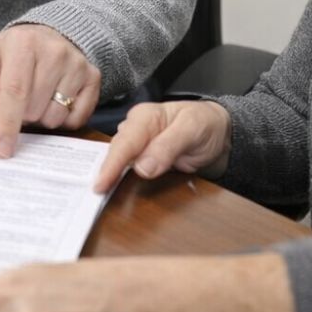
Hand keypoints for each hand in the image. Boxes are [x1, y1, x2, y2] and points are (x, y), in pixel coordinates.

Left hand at [0, 25, 100, 157]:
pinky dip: (62, 118)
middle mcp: (54, 51)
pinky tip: (54, 100)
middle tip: (18, 100)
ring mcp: (77, 64)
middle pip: (34, 110)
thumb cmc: (9, 55)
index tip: (1, 150)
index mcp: (22, 43)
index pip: (15, 92)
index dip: (7, 125)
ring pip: (55, 117)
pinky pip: (76, 119)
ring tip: (36, 97)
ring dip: (41, 118)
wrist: (47, 35)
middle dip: (21, 117)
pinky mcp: (93, 77)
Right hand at [94, 100, 231, 192]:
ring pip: (118, 161)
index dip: (111, 165)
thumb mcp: (192, 129)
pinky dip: (117, 177)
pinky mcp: (142, 158)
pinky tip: (109, 188)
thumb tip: (142, 167)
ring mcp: (138, 144)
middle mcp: (136, 129)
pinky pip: (126, 167)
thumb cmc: (206, 124)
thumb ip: (168, 146)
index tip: (100, 184)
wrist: (219, 133)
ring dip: (108, 176)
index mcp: (145, 117)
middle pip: (116, 152)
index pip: (124, 143)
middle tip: (91, 194)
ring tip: (94, 194)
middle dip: (103, 172)